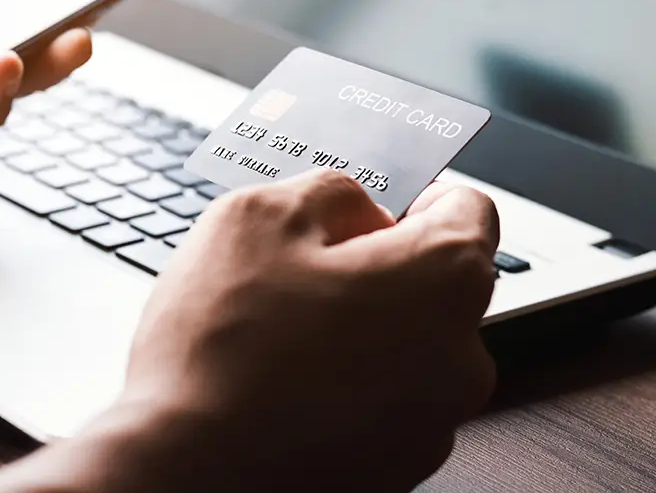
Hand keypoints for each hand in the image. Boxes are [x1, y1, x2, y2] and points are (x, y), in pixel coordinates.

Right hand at [0, 174, 498, 492]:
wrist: (189, 472)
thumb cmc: (223, 349)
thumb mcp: (257, 218)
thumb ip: (325, 190)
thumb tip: (353, 205)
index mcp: (442, 279)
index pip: (465, 209)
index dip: (410, 198)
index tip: (368, 209)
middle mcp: (460, 357)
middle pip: (429, 283)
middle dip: (368, 268)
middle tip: (292, 272)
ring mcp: (432, 422)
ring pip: (400, 344)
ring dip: (352, 329)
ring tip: (273, 335)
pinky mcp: (396, 466)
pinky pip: (379, 399)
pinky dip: (341, 383)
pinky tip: (279, 382)